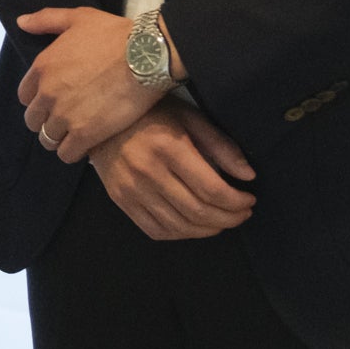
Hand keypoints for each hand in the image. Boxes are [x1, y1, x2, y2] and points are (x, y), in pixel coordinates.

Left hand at [17, 6, 161, 162]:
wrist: (147, 56)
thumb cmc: (115, 34)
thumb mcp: (78, 17)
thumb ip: (46, 20)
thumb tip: (21, 22)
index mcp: (42, 67)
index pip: (25, 96)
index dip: (38, 100)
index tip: (54, 101)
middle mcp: (48, 93)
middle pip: (33, 121)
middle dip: (46, 121)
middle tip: (66, 119)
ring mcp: (64, 115)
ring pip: (48, 139)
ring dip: (59, 139)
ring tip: (75, 134)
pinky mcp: (85, 133)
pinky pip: (66, 153)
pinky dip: (73, 152)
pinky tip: (86, 145)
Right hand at [88, 102, 256, 239]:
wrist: (100, 119)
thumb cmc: (151, 113)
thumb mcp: (189, 117)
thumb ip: (220, 145)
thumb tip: (248, 176)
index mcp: (168, 148)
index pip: (211, 189)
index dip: (236, 201)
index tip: (250, 200)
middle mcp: (147, 172)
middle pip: (197, 211)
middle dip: (229, 218)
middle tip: (243, 214)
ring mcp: (131, 190)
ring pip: (179, 226)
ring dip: (208, 229)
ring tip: (223, 221)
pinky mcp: (120, 201)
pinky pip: (156, 230)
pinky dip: (181, 234)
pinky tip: (194, 225)